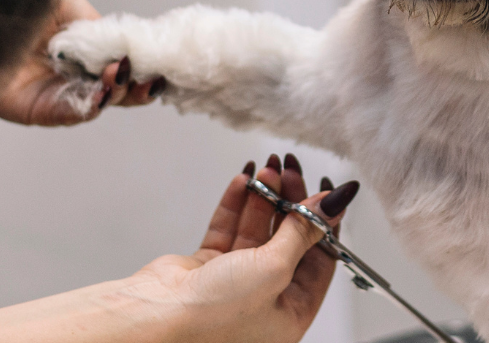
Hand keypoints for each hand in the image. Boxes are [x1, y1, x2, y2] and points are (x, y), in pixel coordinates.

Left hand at [0, 0, 161, 125]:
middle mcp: (78, 75)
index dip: (145, 66)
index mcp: (88, 50)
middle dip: (140, 86)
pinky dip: (90, 106)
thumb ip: (91, 17)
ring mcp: (61, 94)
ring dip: (117, 93)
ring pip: (101, 103)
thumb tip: (117, 40)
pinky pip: (71, 113)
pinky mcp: (40, 110)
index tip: (161, 62)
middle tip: (149, 78)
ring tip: (119, 76)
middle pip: (121, 90)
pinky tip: (101, 94)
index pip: (125, 63)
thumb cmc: (13, 7)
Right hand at [117, 154, 359, 342]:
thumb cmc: (215, 316)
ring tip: (267, 168)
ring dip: (263, 197)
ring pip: (256, 230)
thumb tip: (332, 204)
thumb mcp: (275, 269)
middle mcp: (265, 298)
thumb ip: (304, 232)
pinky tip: (243, 181)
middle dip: (291, 202)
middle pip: (287, 240)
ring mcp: (235, 282)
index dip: (324, 222)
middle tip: (291, 169)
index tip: (326, 188)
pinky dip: (235, 204)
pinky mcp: (207, 268)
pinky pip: (228, 229)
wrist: (156, 319)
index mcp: (291, 312)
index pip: (320, 259)